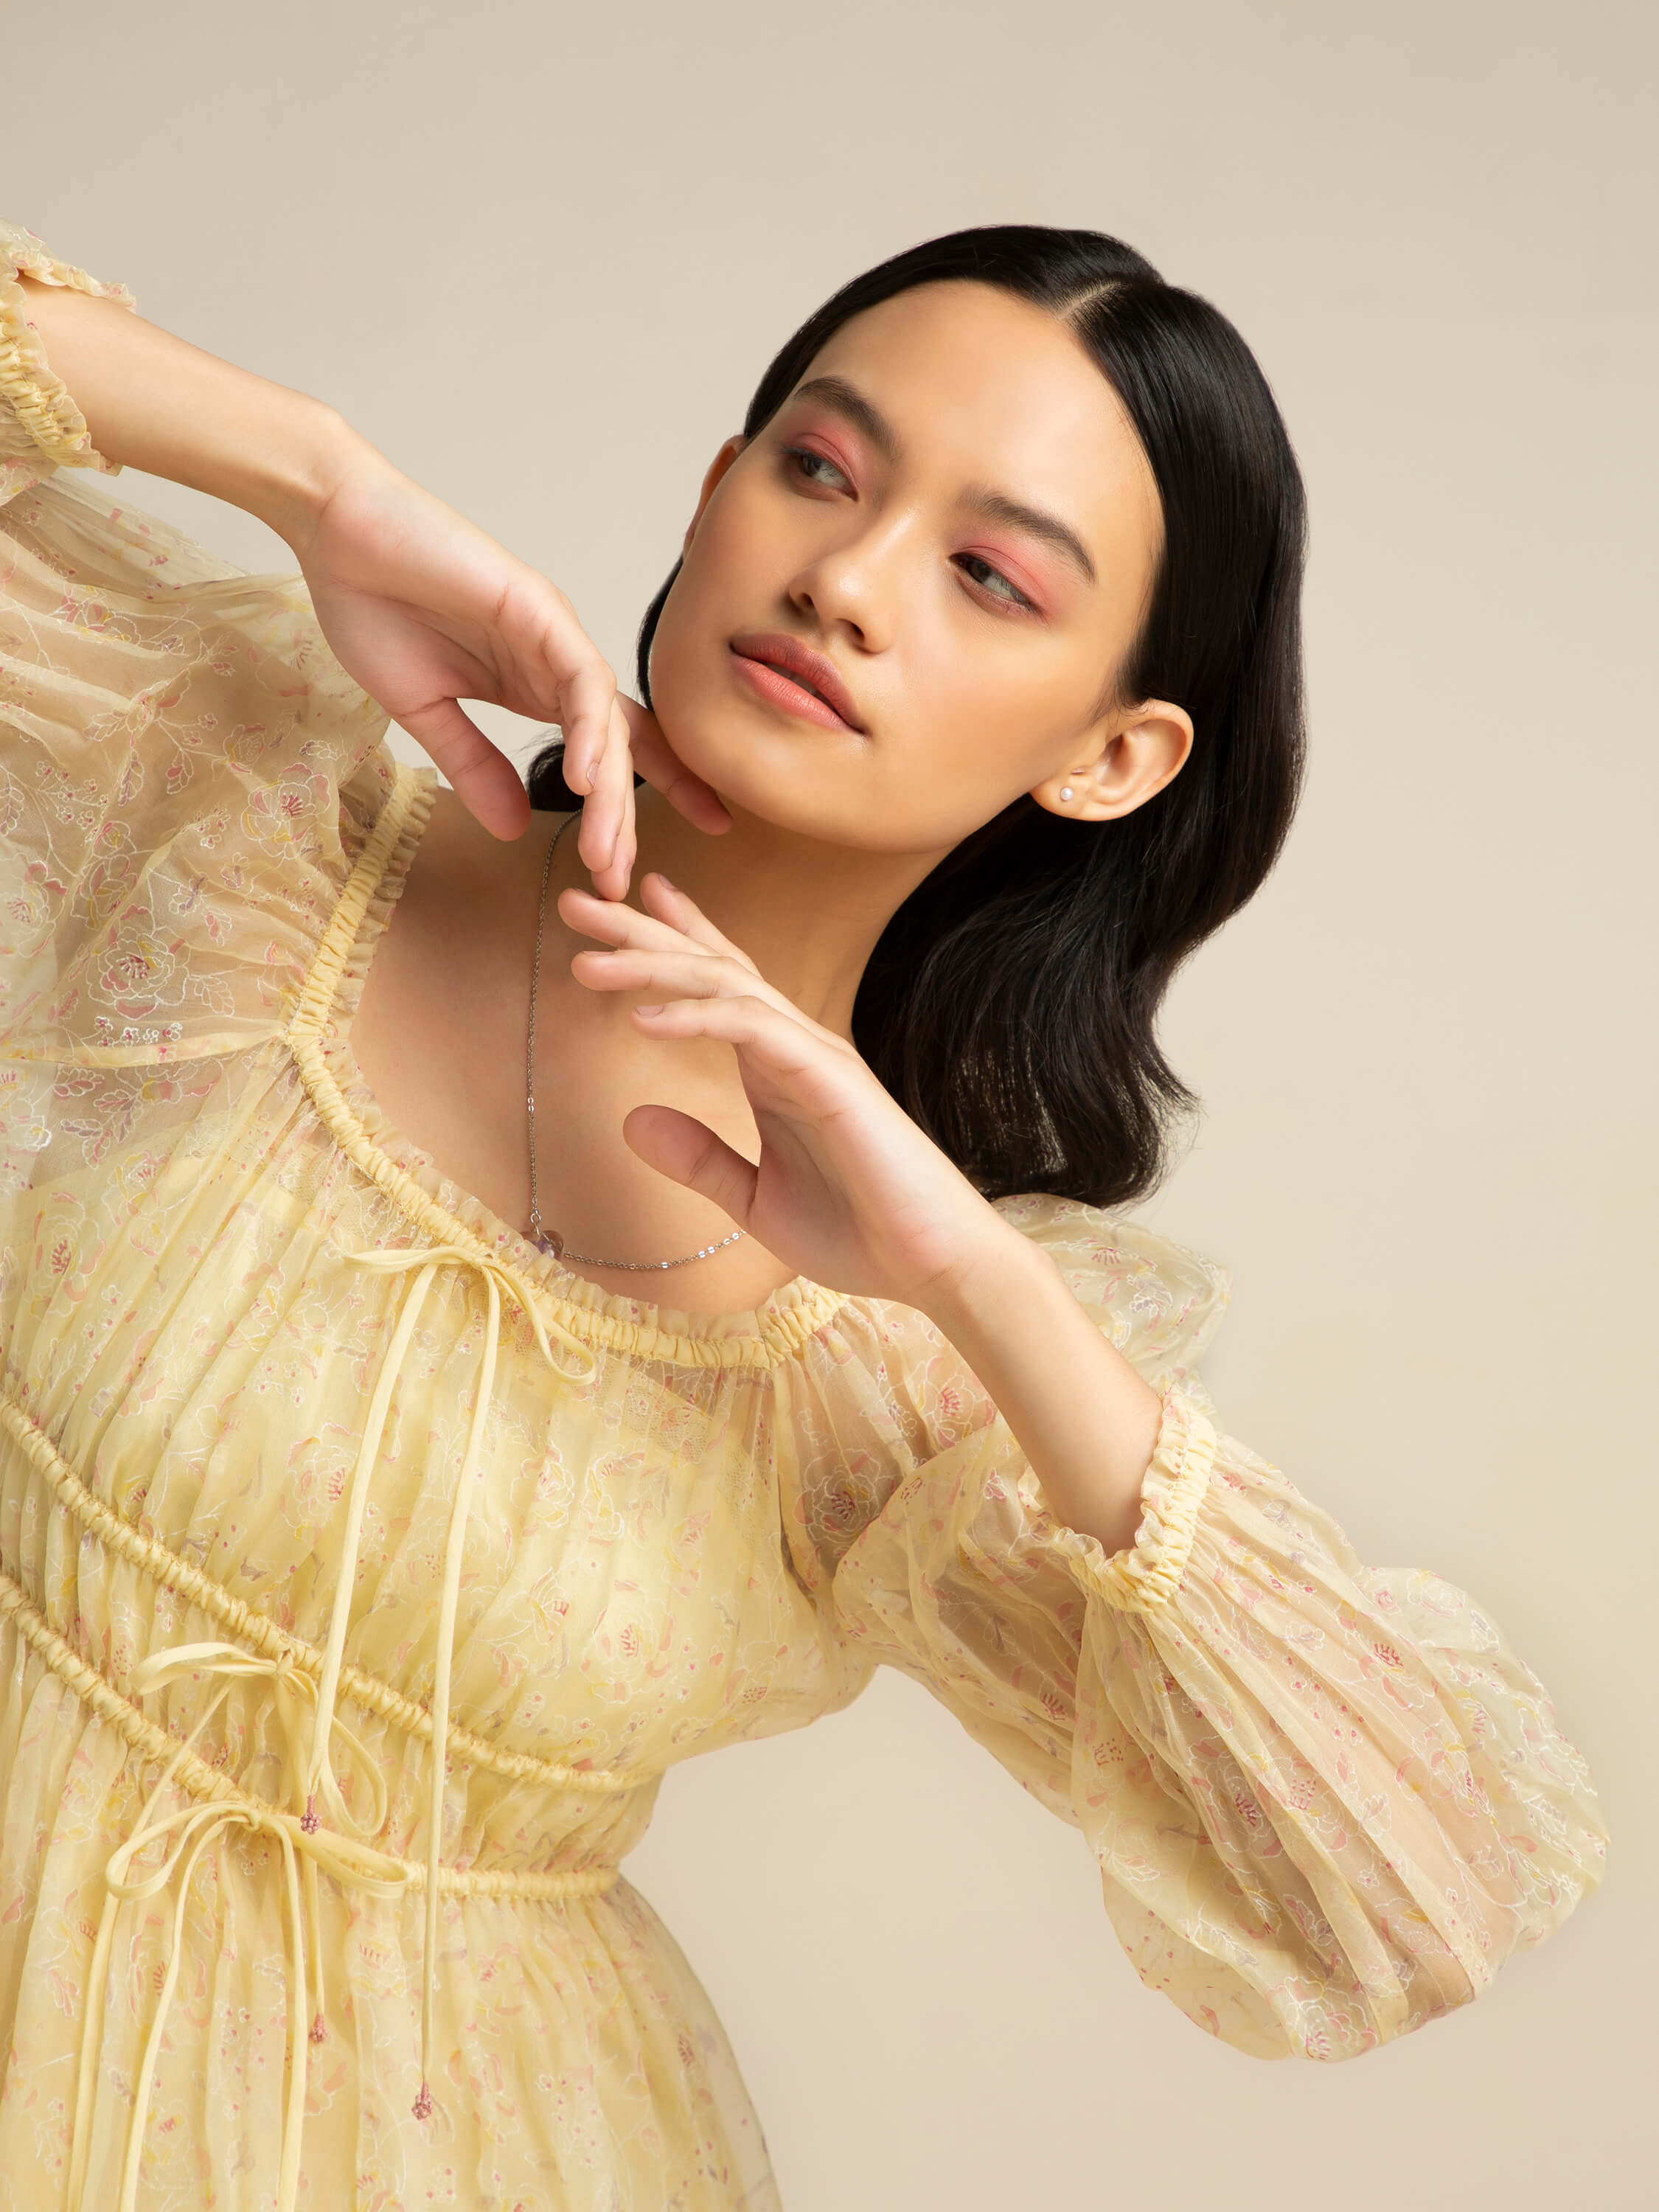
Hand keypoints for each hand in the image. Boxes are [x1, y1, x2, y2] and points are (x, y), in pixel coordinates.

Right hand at [12, 278, 728, 880]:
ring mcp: (553, 633)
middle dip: (623, 818)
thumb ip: (474, 767)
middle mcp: (558, 660)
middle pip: (617, 748)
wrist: (336, 533)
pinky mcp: (537, 609)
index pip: (606, 748)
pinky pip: (578, 679)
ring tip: (607, 852)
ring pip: (605, 722)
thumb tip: (515, 830)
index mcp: (536, 684)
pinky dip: (588, 732)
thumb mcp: (426, 712)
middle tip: (622, 882)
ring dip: (610, 792)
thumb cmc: (374, 606)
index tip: (643, 862)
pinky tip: (589, 782)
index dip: (633, 802)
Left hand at [559, 873, 1007, 1304]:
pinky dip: (697, 1016)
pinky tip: (643, 1018)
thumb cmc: (857, 1230)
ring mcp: (815, 1055)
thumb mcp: (753, 1199)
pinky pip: (754, 1028)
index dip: (672, 941)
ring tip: (589, 957)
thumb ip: (699, 1158)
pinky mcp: (829, 1079)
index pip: (720, 984)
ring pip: (726, 984)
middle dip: (642, 932)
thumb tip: (632, 1121)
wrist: (930, 1265)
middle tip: (574, 902)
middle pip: (712, 966)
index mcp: (778, 1066)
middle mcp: (795, 1046)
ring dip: (655, 964)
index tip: (617, 911)